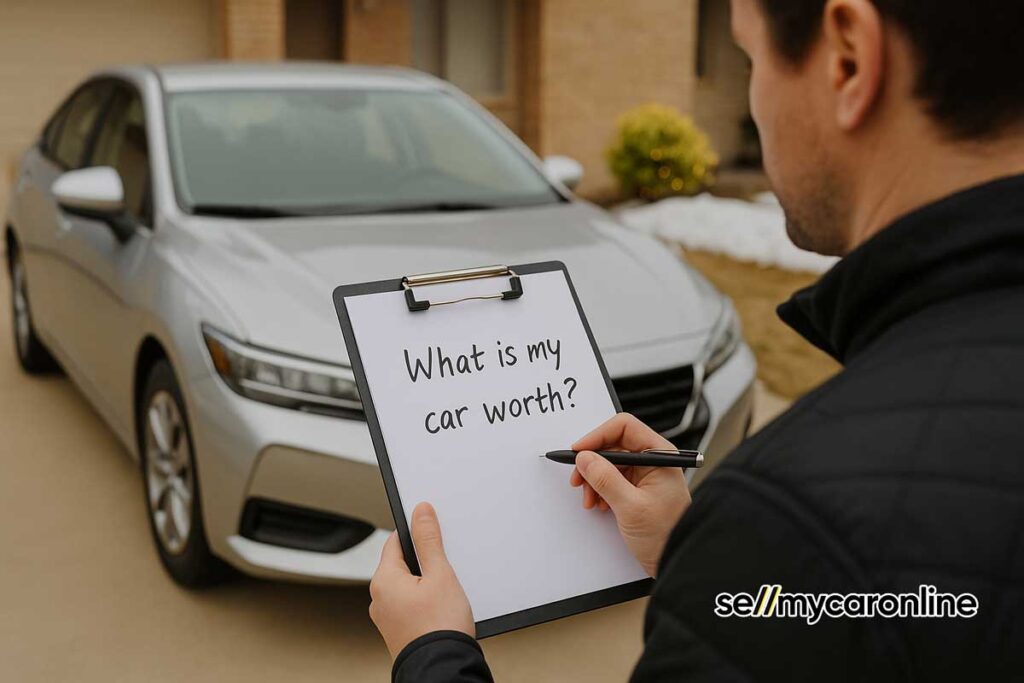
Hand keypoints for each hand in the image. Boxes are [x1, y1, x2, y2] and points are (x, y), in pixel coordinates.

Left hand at [369, 502, 474, 657]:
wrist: (443, 669)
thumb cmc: (440, 628)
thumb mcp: (440, 574)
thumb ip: (429, 540)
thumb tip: (421, 512)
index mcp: (383, 581)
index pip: (395, 542)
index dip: (416, 532)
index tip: (431, 528)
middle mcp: (379, 599)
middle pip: (402, 564)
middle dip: (425, 561)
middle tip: (446, 567)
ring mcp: (388, 618)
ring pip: (408, 586)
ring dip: (427, 583)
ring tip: (447, 592)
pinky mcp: (399, 631)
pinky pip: (410, 605)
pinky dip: (425, 601)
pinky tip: (442, 608)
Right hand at [571, 413, 691, 576]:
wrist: (678, 559)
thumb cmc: (667, 534)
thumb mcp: (631, 506)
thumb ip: (606, 479)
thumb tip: (585, 458)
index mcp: (659, 455)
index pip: (624, 427)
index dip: (598, 435)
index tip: (579, 451)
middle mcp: (653, 460)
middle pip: (613, 445)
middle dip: (592, 462)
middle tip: (578, 478)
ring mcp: (644, 475)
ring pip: (609, 463)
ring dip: (594, 479)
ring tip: (590, 499)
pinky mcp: (637, 489)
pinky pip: (612, 479)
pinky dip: (600, 489)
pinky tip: (599, 504)